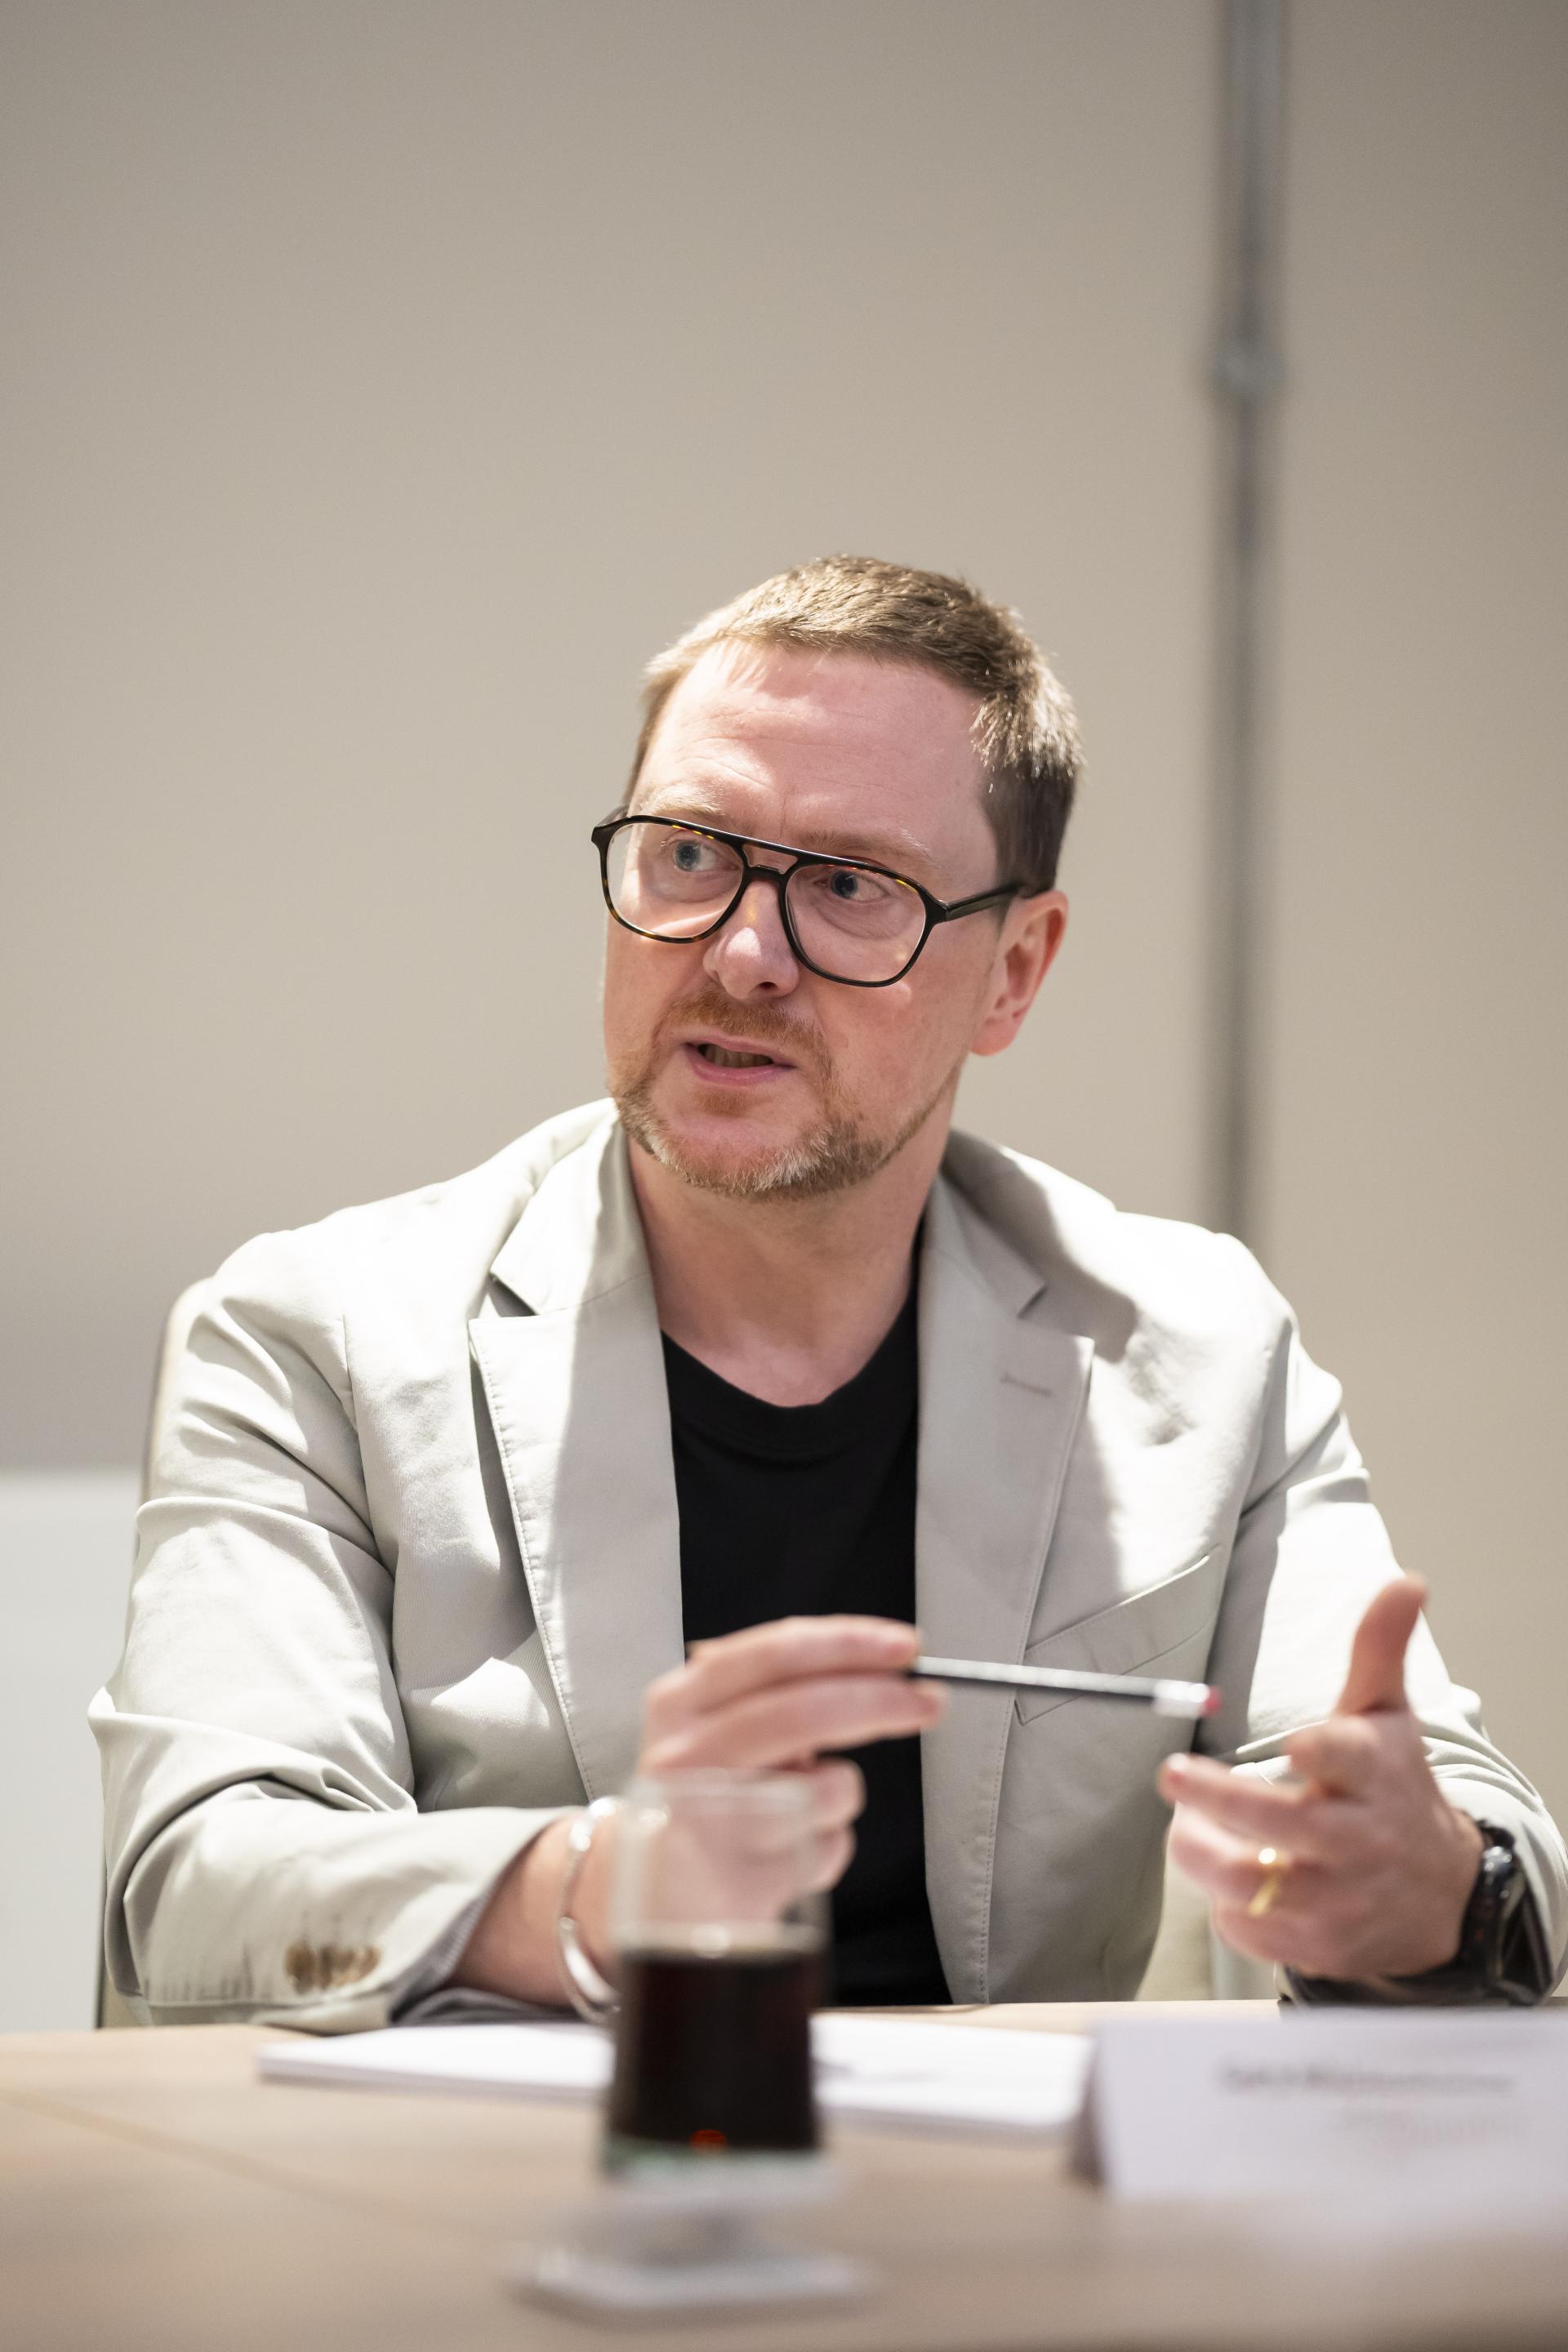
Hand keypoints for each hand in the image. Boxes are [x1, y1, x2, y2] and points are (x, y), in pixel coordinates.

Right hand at [455, 1615, 940, 2004]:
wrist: (635, 1891)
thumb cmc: (696, 1793)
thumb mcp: (706, 1721)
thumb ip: (770, 1686)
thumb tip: (873, 1659)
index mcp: (679, 1702)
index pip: (774, 1654)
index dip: (848, 1644)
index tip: (905, 1647)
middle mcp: (687, 1757)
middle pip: (805, 1713)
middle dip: (881, 1701)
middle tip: (928, 1701)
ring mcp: (714, 1822)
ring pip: (829, 1787)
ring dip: (839, 1794)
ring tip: (796, 1804)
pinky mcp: (742, 1881)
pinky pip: (827, 1848)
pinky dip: (825, 1847)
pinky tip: (784, 1849)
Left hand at [1158, 1577, 1483, 1979]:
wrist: (1437, 1893)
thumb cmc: (1392, 1788)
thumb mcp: (1387, 1715)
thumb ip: (1379, 1648)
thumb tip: (1406, 1580)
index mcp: (1375, 1774)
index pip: (1347, 1760)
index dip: (1320, 1753)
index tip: (1294, 1745)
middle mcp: (1358, 1838)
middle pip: (1281, 1824)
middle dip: (1220, 1800)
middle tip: (1172, 1773)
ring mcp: (1338, 1897)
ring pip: (1250, 1882)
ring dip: (1202, 1853)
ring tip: (1185, 1827)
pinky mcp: (1319, 1944)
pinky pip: (1248, 1929)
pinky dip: (1225, 1907)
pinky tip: (1228, 1879)